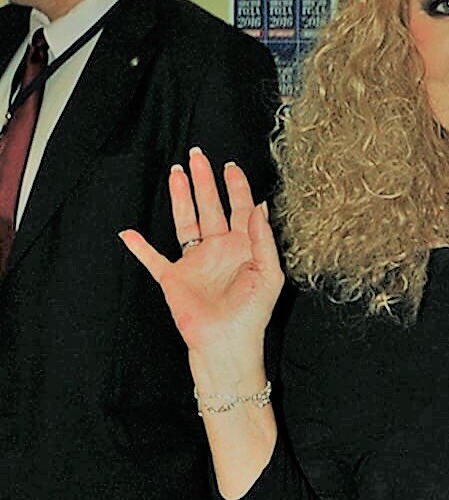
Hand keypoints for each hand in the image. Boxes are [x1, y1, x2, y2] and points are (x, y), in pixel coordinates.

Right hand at [119, 148, 283, 356]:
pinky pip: (153, 259)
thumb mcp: (269, 273)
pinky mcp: (174, 279)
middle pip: (209, 206)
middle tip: (198, 156)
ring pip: (185, 221)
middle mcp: (218, 249)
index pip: (239, 208)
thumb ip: (263, 238)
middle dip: (204, 181)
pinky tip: (128, 233)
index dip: (235, 186)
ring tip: (175, 173)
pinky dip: (140, 247)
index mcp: (242, 246)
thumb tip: (259, 206)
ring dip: (179, 198)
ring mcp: (195, 262)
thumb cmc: (253, 313)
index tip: (230, 166)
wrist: (228, 343)